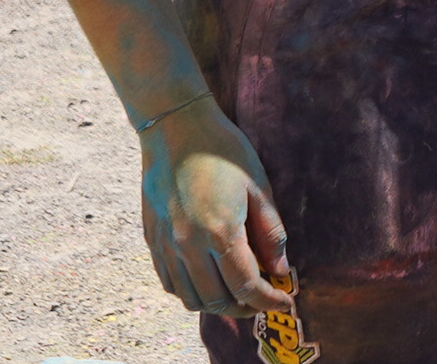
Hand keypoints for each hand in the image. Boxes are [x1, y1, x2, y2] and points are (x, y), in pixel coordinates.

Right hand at [139, 98, 293, 317]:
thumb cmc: (224, 151)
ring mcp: (166, 245)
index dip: (270, 301)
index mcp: (220, 232)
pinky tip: (207, 278)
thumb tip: (279, 271)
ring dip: (217, 304)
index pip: (247, 287)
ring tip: (236, 292)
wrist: (176, 128)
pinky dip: (191, 291)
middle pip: (217, 301)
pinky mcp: (151, 240)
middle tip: (263, 298)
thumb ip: (270, 233)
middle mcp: (188, 246)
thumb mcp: (259, 187)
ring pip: (190, 299)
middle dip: (245, 308)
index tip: (286, 302)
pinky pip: (170, 282)